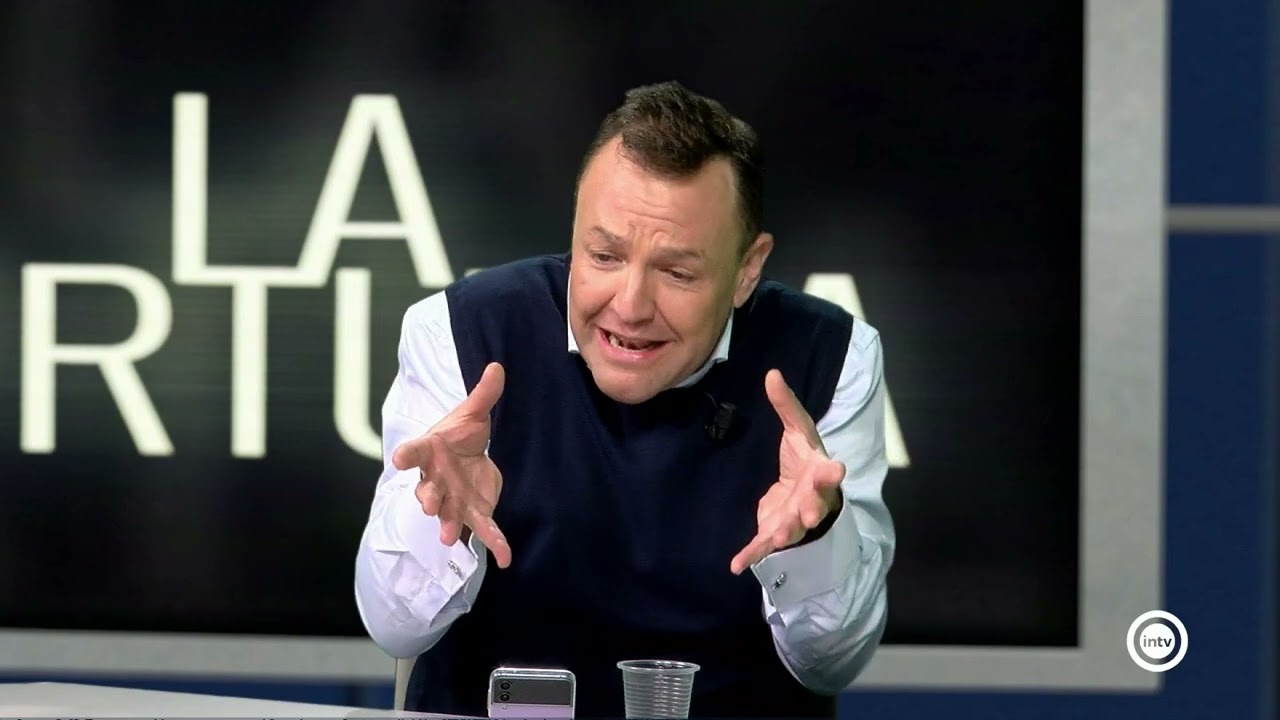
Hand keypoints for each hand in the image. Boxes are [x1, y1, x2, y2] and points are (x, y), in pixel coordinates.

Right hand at [392, 362, 512, 568]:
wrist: (466, 457)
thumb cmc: (460, 435)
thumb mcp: (473, 413)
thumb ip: (484, 394)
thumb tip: (498, 367)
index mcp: (429, 452)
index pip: (414, 452)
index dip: (407, 454)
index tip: (399, 457)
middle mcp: (435, 480)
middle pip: (426, 490)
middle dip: (426, 498)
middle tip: (426, 505)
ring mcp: (451, 500)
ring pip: (447, 514)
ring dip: (446, 525)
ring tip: (447, 537)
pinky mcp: (472, 512)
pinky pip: (482, 529)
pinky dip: (494, 544)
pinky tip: (505, 558)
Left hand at [730, 369, 845, 574]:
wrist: (806, 495)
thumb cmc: (805, 462)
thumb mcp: (797, 431)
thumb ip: (785, 406)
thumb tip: (771, 373)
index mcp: (818, 473)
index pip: (827, 472)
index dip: (831, 472)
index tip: (837, 469)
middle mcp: (810, 500)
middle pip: (813, 505)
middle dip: (811, 509)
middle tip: (809, 513)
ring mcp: (793, 519)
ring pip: (792, 528)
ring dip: (785, 532)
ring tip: (778, 537)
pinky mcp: (774, 532)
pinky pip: (762, 546)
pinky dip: (751, 556)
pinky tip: (736, 565)